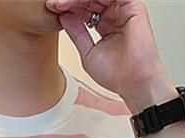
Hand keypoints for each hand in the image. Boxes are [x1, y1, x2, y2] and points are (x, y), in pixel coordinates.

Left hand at [45, 0, 171, 101]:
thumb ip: (77, 33)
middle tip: (53, 5)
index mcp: (105, 23)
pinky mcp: (133, 6)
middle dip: (70, 1)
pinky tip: (78, 2)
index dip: (67, 7)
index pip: (84, 7)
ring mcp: (124, 8)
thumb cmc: (117, 75)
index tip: (51, 10)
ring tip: (62, 4)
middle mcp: (115, 14)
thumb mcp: (87, 52)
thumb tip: (63, 16)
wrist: (133, 83)